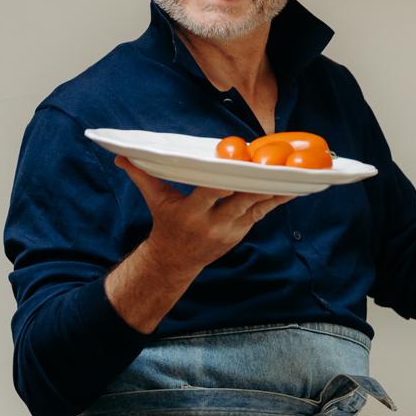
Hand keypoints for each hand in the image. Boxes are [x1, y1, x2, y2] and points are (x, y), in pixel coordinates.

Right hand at [115, 156, 284, 276]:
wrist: (177, 259)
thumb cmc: (166, 223)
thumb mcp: (154, 200)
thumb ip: (142, 176)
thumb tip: (121, 157)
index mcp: (191, 212)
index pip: (210, 194)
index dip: (225, 183)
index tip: (237, 167)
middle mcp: (213, 222)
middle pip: (240, 200)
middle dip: (256, 183)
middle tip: (273, 163)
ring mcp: (231, 229)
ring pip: (256, 206)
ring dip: (274, 189)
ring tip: (293, 172)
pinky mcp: (242, 230)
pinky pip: (263, 212)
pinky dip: (278, 199)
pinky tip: (294, 186)